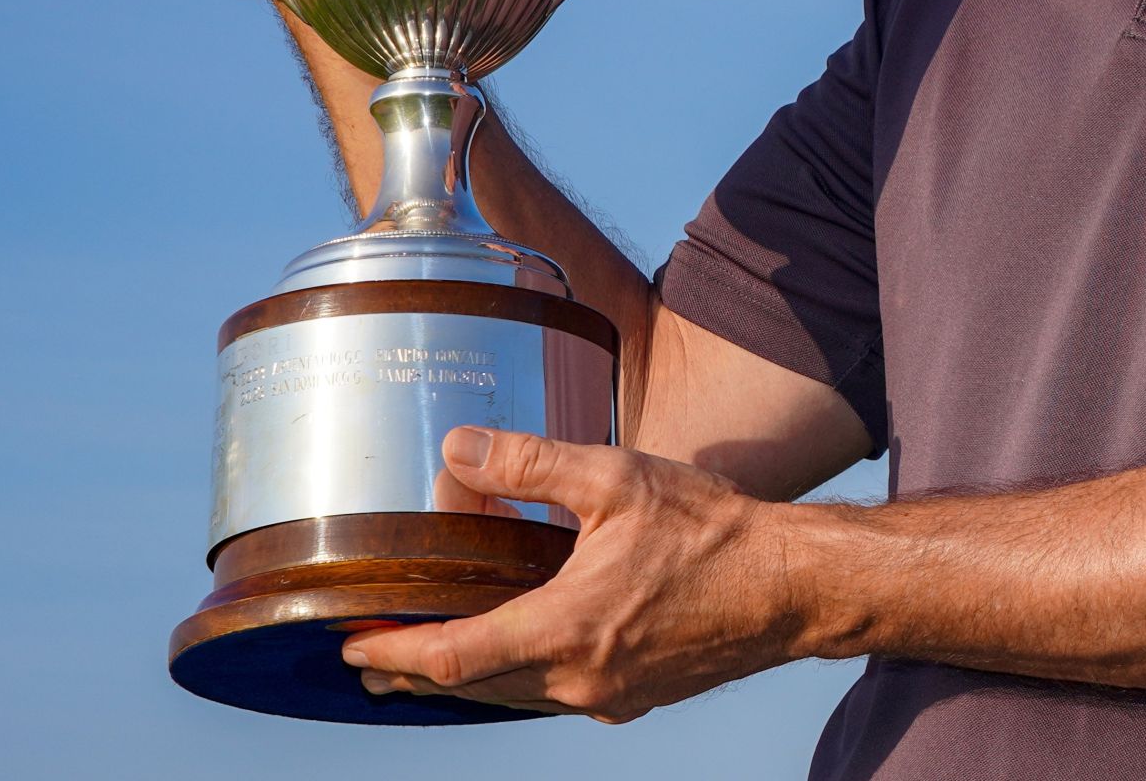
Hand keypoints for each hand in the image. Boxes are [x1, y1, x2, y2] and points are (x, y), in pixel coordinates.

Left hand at [341, 427, 807, 720]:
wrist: (794, 587)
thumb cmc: (713, 531)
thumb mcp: (617, 479)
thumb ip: (530, 464)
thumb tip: (459, 448)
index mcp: (565, 629)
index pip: (451, 658)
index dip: (394, 652)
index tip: (351, 644)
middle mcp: (578, 678)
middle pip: (473, 688)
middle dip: (415, 674)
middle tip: (369, 658)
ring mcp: (608, 694)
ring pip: (515, 696)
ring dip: (466, 680)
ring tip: (427, 661)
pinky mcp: (636, 695)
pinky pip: (556, 694)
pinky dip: (518, 679)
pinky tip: (520, 653)